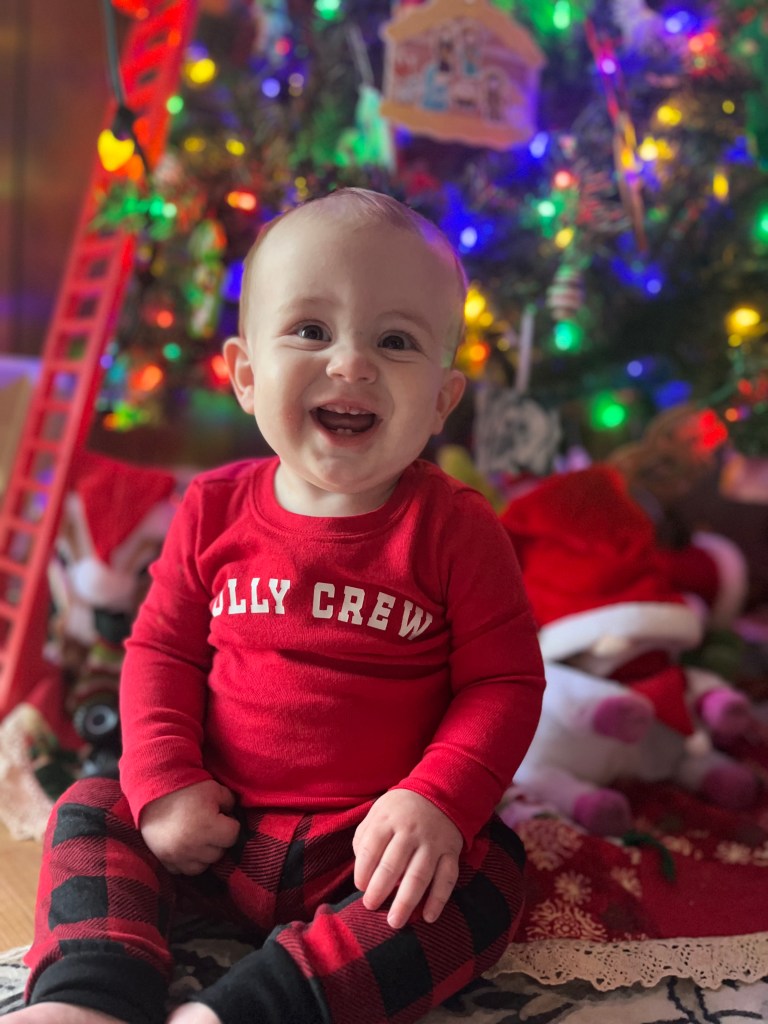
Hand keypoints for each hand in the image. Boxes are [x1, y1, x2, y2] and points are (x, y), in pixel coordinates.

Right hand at [140, 779, 239, 874]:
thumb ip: (230, 802)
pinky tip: (187, 846)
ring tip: (199, 837)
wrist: (152, 793)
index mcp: (208, 826)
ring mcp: (178, 856)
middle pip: (219, 852)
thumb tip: (233, 816)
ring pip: (204, 865)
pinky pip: (184, 870)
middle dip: (218, 839)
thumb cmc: (186, 790)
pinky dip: (188, 861)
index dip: (231, 824)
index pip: (233, 835)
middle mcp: (193, 846)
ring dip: (205, 853)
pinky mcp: (165, 861)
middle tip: (210, 825)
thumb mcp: (214, 789)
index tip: (223, 817)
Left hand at [353, 790, 461, 929]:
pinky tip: (428, 917)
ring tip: (394, 922)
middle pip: (393, 865)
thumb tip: (362, 869)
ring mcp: (432, 843)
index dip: (362, 870)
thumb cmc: (400, 810)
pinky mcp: (450, 852)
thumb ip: (365, 836)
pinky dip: (438, 899)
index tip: (360, 886)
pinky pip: (446, 878)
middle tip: (370, 907)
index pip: (371, 848)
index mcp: (388, 820)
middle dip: (379, 889)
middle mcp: (410, 832)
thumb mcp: (378, 811)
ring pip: (419, 875)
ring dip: (406, 901)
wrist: (439, 792)